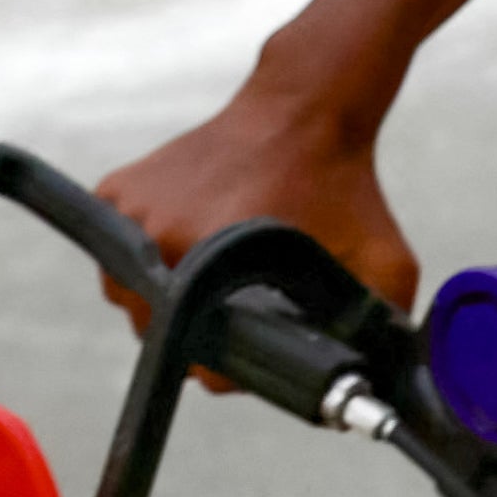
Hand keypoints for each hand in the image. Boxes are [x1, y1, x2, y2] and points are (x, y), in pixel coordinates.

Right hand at [93, 93, 420, 366]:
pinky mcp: (113, 195)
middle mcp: (158, 245)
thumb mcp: (383, 264)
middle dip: (203, 329)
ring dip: (170, 296)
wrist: (303, 110)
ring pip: (133, 298)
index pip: (203, 366)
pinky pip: (118, 256)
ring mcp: (128, 217)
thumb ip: (382, 330)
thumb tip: (372, 386)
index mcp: (213, 269)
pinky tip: (191, 236)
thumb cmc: (343, 186)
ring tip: (219, 263)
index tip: (261, 333)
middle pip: (162, 335)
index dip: (239, 363)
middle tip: (244, 293)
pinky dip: (147, 257)